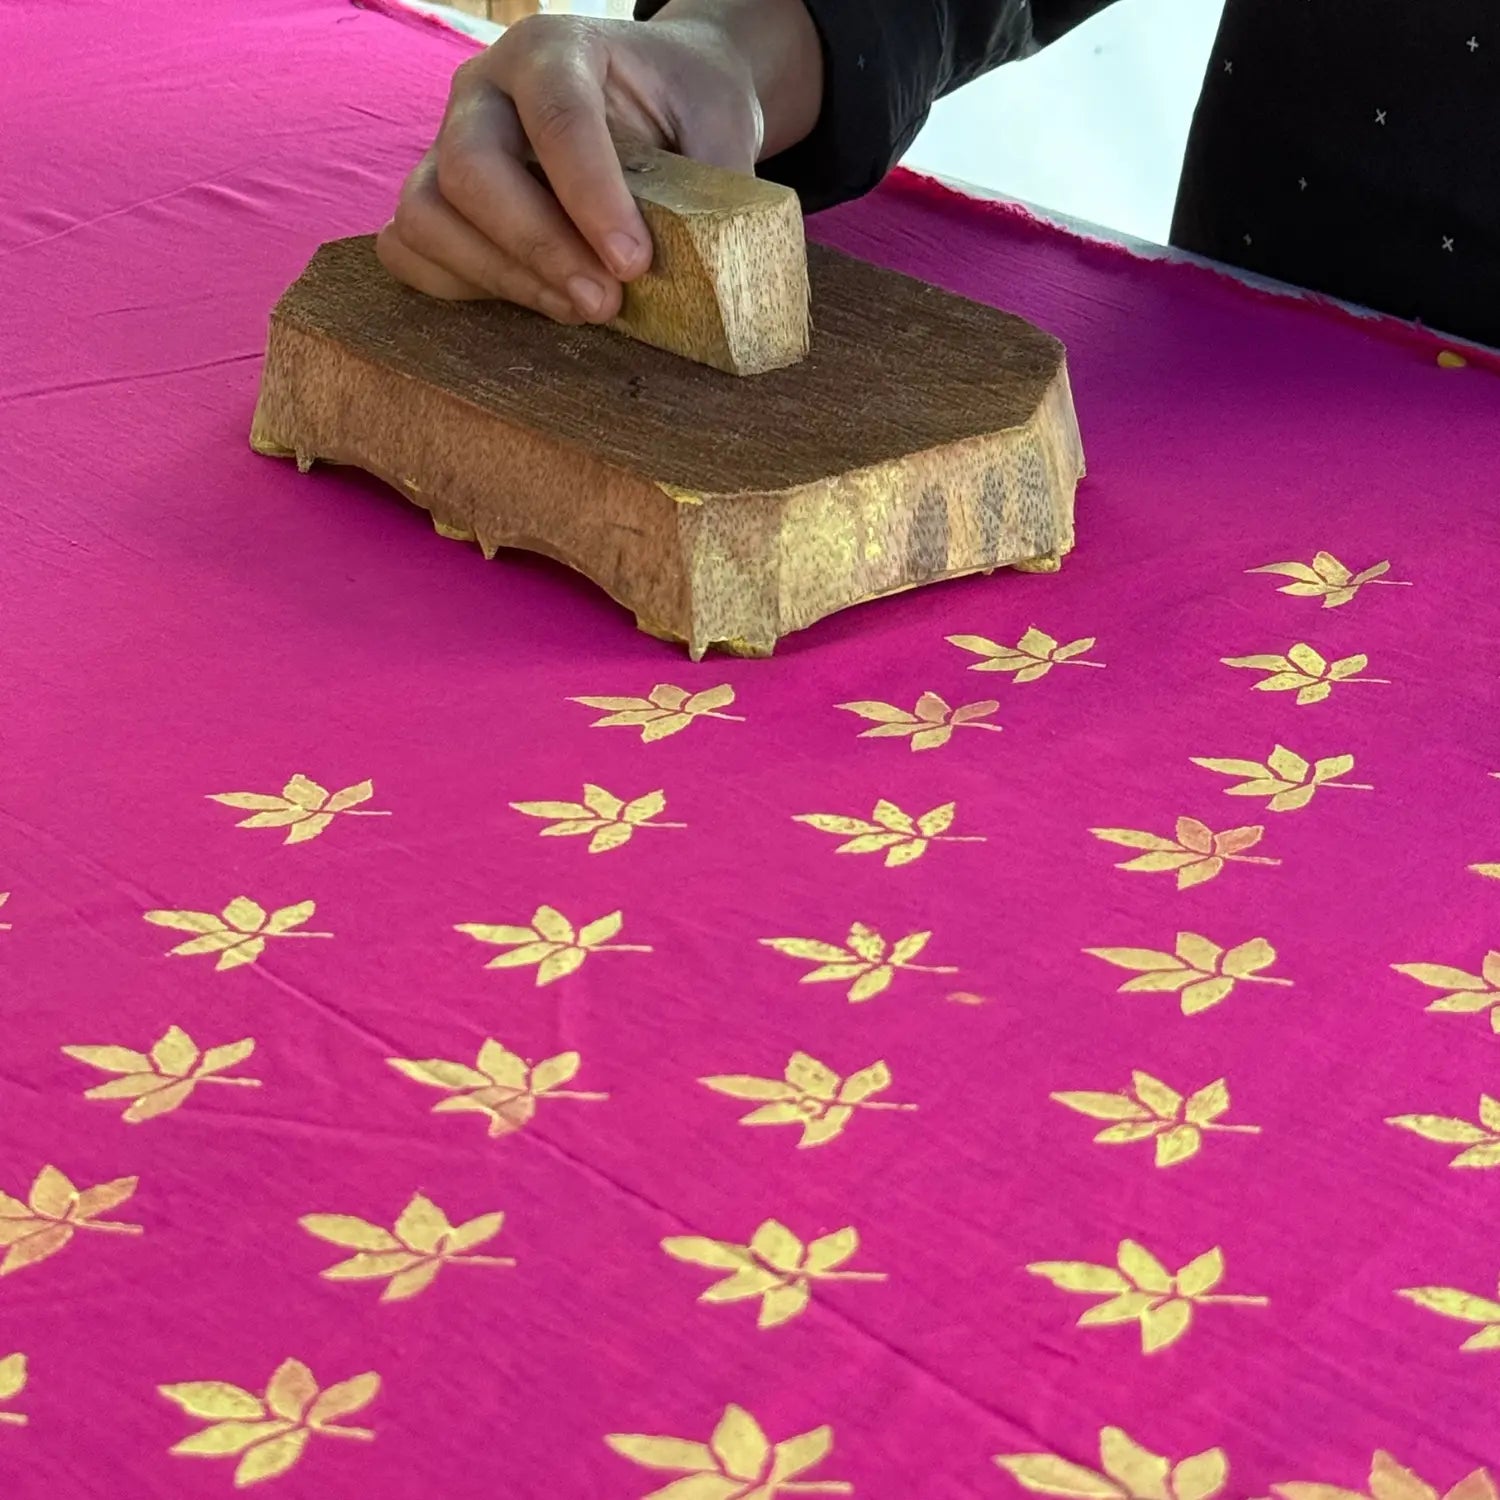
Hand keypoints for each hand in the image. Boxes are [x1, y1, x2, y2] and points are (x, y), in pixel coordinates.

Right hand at [377, 1, 822, 324]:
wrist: (660, 100)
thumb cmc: (686, 109)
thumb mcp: (719, 128)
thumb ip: (712, 191)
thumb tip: (713, 277)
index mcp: (554, 50)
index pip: (556, 115)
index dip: (590, 196)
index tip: (633, 263)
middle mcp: (485, 89)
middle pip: (472, 168)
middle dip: (539, 248)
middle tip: (604, 303)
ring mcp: (448, 144)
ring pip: (428, 214)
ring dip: (501, 278)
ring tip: (578, 311)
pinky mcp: (438, 200)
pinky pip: (410, 248)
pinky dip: (459, 287)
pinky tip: (533, 303)